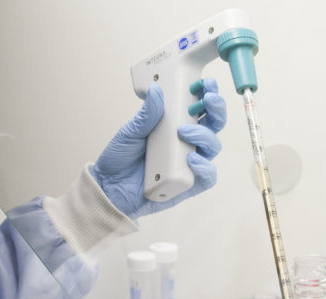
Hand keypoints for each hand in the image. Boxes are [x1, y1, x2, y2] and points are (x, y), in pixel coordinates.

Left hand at [91, 79, 226, 218]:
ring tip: (184, 131)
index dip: (208, 95)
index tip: (205, 84)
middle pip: (214, 124)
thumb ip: (146, 114)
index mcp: (176, 125)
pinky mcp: (188, 184)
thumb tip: (156, 91)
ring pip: (212, 147)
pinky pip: (207, 177)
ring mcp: (189, 163)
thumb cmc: (121, 159)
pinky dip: (204, 167)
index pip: (200, 108)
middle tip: (207, 99)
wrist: (108, 187)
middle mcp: (187, 143)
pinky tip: (191, 159)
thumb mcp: (131, 132)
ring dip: (204, 135)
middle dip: (216, 109)